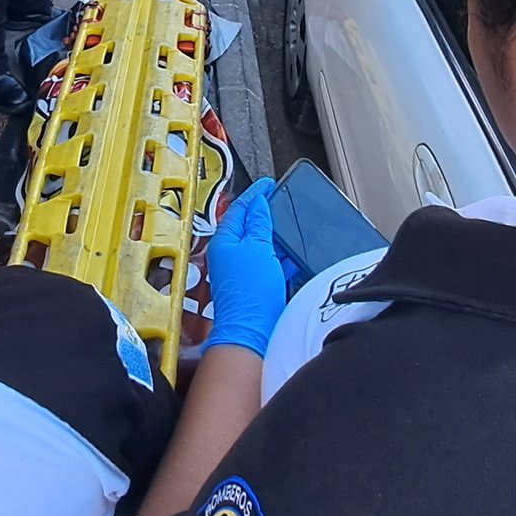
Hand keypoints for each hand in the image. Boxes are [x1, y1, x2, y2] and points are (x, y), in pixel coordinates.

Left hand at [202, 177, 287, 357]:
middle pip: (246, 226)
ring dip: (272, 234)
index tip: (267, 184)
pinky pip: (266, 263)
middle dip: (262, 212)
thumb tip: (258, 204)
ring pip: (258, 244)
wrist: (252, 331)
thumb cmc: (250, 292)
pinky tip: (291, 254)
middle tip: (278, 199)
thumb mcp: (258, 248)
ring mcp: (240, 271)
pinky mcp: (253, 285)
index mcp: (224, 241)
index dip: (254, 195)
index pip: (238, 209)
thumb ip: (259, 224)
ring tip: (288, 223)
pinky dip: (278, 255)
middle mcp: (228, 255)